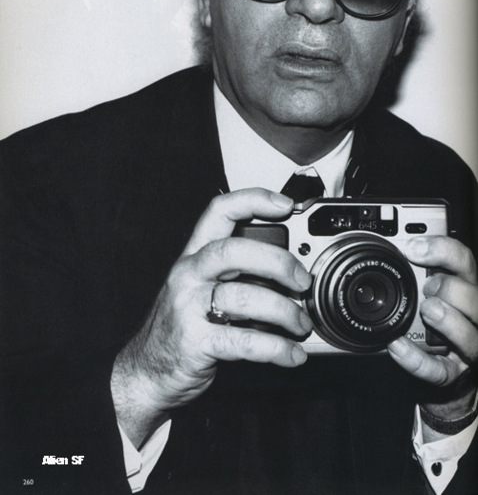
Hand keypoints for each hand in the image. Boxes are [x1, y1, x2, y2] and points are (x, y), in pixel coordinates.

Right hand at [111, 188, 311, 445]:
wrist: (147, 371)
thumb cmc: (183, 325)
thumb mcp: (203, 286)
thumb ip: (237, 272)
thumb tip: (291, 266)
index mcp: (194, 256)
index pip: (219, 211)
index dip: (252, 200)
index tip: (285, 205)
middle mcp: (189, 276)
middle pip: (232, 251)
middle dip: (276, 262)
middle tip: (301, 280)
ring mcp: (189, 308)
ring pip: (242, 298)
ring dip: (284, 311)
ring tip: (300, 323)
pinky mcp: (196, 343)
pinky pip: (243, 342)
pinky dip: (276, 348)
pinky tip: (291, 353)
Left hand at [388, 236, 477, 421]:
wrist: (444, 373)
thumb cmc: (436, 323)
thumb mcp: (432, 291)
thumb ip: (418, 271)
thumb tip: (391, 250)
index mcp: (466, 289)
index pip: (465, 262)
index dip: (442, 250)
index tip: (413, 248)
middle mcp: (473, 318)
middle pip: (475, 298)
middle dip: (451, 288)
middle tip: (428, 286)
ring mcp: (467, 349)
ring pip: (472, 338)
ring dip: (449, 321)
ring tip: (428, 311)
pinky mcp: (452, 375)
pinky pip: (439, 371)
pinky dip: (417, 360)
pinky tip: (397, 346)